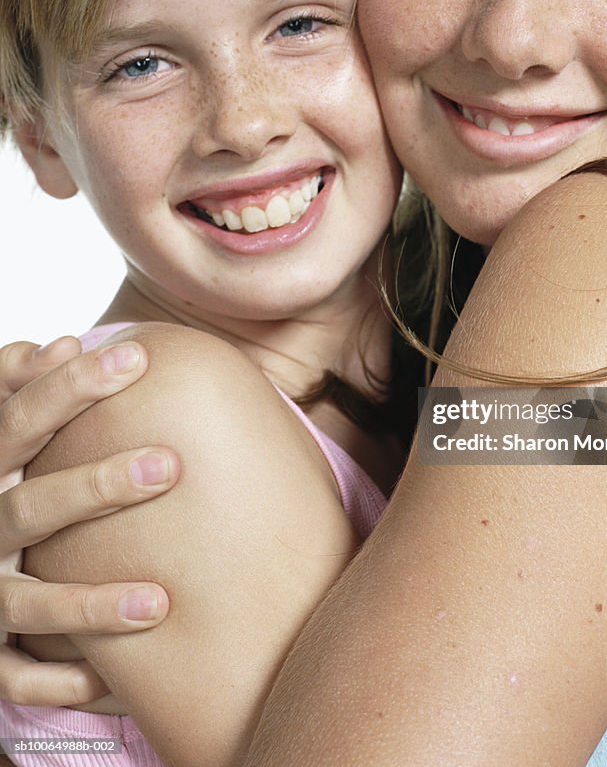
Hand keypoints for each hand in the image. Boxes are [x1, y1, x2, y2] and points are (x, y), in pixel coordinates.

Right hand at [0, 337, 179, 704]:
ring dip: (87, 607)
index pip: (18, 417)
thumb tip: (58, 343)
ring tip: (157, 603)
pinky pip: (13, 679)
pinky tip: (108, 683)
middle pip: (28, 506)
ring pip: (23, 604)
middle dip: (95, 485)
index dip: (70, 386)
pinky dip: (57, 683)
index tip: (136, 358)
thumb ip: (16, 390)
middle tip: (171, 464)